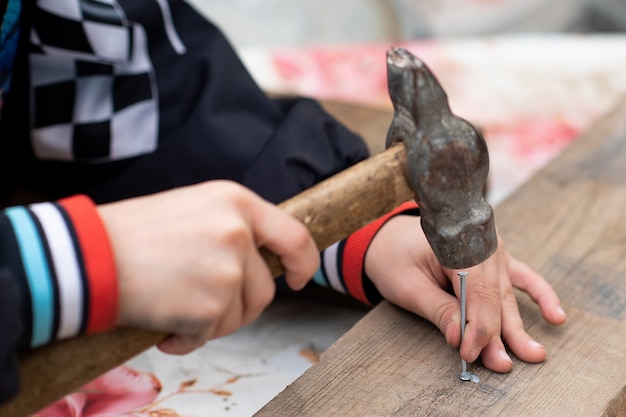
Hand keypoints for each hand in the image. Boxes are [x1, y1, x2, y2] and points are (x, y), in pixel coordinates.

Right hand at [97, 180, 318, 353]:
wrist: (89, 254)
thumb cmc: (135, 233)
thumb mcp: (195, 209)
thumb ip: (234, 229)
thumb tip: (261, 261)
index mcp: (237, 202)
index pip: (296, 236)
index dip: (303, 263)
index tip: (296, 278)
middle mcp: (238, 232)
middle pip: (265, 288)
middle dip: (240, 305)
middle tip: (205, 304)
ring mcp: (227, 269)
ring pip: (241, 314)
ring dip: (212, 321)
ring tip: (176, 306)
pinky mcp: (209, 305)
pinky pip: (213, 334)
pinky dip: (189, 338)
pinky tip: (165, 324)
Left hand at [364, 215, 566, 372]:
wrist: (391, 237)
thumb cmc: (395, 258)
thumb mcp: (408, 285)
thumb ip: (438, 310)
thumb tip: (461, 338)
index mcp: (455, 244)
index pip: (475, 292)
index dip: (477, 327)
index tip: (470, 353)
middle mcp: (480, 246)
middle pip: (493, 297)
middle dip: (498, 334)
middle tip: (503, 364)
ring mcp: (491, 252)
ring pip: (506, 295)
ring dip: (516, 326)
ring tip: (533, 353)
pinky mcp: (496, 261)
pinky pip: (523, 278)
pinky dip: (540, 296)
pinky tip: (555, 316)